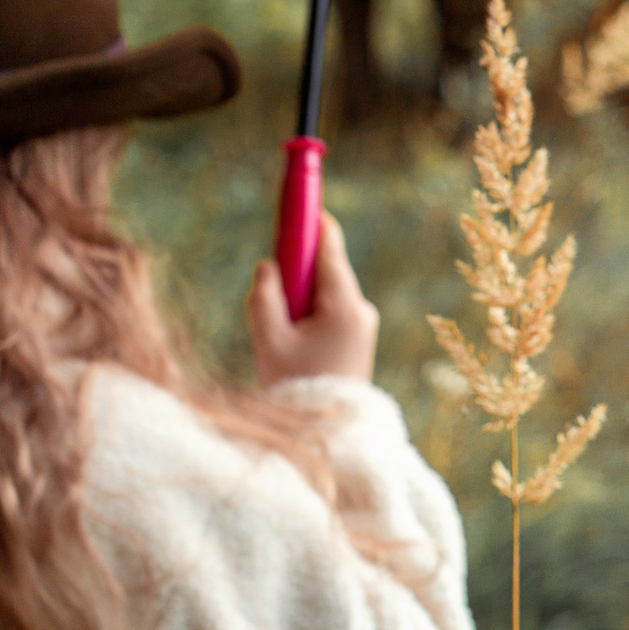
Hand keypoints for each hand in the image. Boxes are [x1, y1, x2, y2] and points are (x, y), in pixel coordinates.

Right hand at [249, 211, 379, 386]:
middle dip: (296, 271)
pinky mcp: (360, 336)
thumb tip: (268, 266)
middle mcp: (361, 307)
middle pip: (325, 268)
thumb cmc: (297, 384)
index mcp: (343, 303)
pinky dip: (310, 313)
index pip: (329, 247)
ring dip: (301, 298)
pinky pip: (331, 310)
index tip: (299, 200)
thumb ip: (264, 296)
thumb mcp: (268, 339)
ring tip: (283, 335)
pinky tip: (295, 342)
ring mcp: (364, 323)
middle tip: (272, 286)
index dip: (311, 221)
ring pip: (325, 292)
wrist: (332, 428)